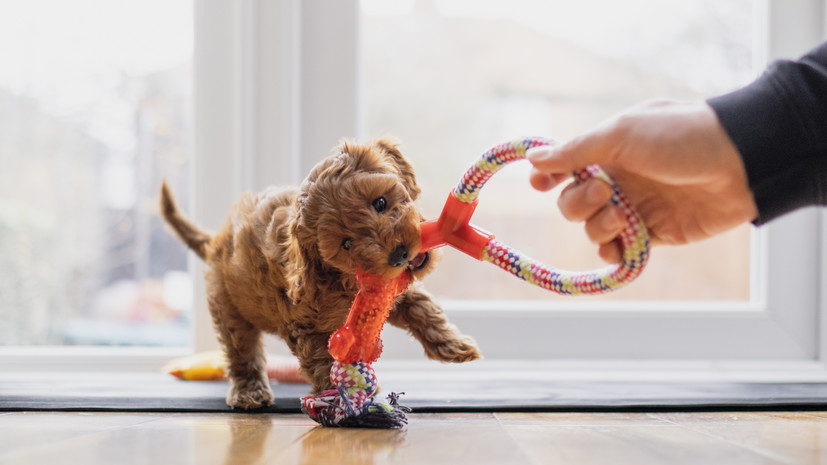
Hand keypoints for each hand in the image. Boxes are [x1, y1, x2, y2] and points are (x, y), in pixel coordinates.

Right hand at [528, 99, 757, 262]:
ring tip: (623, 215)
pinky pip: (619, 249)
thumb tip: (534, 157)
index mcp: (607, 149)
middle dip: (579, 201)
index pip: (564, 166)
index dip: (547, 176)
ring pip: (593, 228)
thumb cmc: (680, 137)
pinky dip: (613, 251)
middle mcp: (617, 178)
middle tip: (605, 190)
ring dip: (598, 226)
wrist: (739, 163)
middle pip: (572, 202)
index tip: (540, 184)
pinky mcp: (653, 233)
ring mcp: (634, 206)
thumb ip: (576, 150)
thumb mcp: (622, 133)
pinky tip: (619, 245)